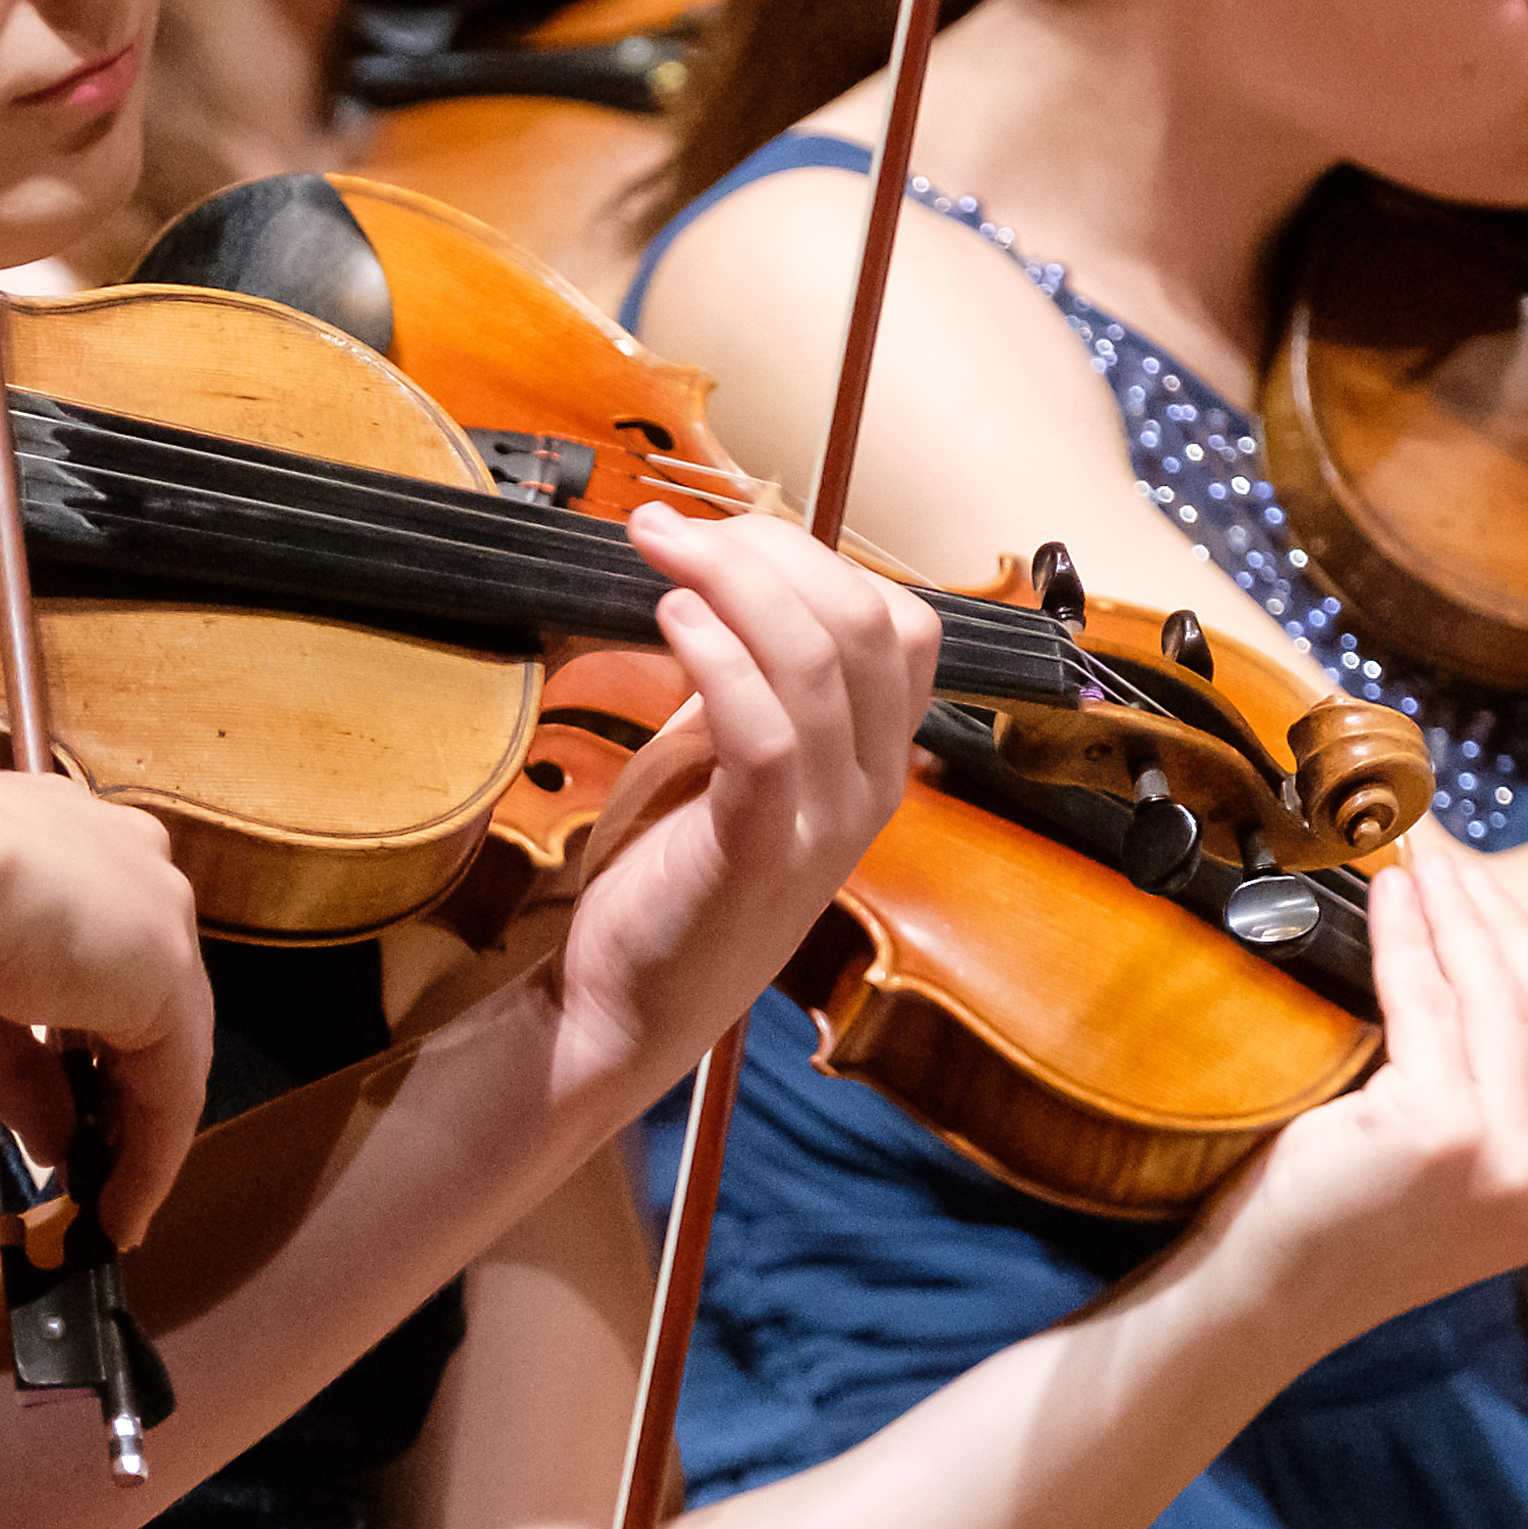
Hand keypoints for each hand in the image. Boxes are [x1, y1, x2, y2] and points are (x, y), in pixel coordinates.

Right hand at [0, 771, 211, 1241]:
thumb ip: (17, 1064)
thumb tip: (53, 1142)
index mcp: (62, 835)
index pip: (93, 938)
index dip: (79, 1023)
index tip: (58, 1088)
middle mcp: (126, 858)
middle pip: (141, 988)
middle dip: (115, 1079)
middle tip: (90, 1157)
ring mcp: (159, 911)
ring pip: (163, 1039)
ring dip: (137, 1125)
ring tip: (111, 1200)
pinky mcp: (173, 976)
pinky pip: (172, 1085)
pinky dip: (151, 1154)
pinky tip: (122, 1210)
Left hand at [537, 507, 941, 1095]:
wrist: (627, 1001)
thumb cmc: (673, 869)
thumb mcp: (725, 755)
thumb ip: (746, 677)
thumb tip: (722, 567)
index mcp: (874, 757)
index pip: (901, 623)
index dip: (813, 557)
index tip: (718, 532)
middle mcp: (872, 787)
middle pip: (867, 623)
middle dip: (769, 551)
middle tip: (671, 527)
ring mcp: (824, 825)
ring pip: (820, 664)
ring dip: (733, 582)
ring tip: (656, 549)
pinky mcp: (760, 854)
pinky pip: (768, 734)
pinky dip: (721, 659)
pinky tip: (672, 618)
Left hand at [1216, 847, 1527, 1343]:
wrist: (1283, 1289)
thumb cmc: (1374, 1213)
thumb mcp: (1486, 1150)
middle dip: (1516, 926)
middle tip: (1465, 875)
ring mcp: (1505, 1161)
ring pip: (1504, 996)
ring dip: (1461, 915)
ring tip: (1425, 873)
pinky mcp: (1434, 1131)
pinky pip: (1427, 1001)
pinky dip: (1408, 937)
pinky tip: (1390, 904)